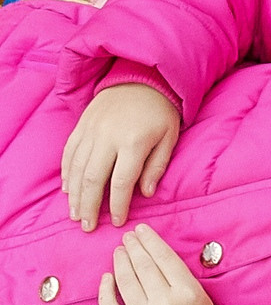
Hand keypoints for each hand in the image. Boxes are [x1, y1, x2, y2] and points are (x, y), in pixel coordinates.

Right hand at [63, 81, 179, 229]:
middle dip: (89, 206)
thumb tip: (145, 194)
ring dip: (74, 194)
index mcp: (134, 142)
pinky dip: (66, 172)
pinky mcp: (81, 125)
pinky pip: (69, 152)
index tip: (118, 221)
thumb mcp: (170, 138)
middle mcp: (108, 137)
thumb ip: (157, 166)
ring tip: (76, 213)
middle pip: (93, 178)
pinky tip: (68, 188)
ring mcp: (91, 130)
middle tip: (87, 226)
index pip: (122, 181)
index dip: (118, 204)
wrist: (141, 78)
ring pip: (76, 168)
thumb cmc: (160, 112)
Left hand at [97, 226, 217, 304]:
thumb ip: (181, 278)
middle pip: (143, 267)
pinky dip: (105, 289)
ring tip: (119, 251)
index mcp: (189, 294)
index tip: (141, 230)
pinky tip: (107, 277)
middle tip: (127, 237)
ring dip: (120, 262)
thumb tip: (153, 253)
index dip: (150, 241)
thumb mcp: (201, 300)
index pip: (164, 258)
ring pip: (125, 282)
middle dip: (133, 247)